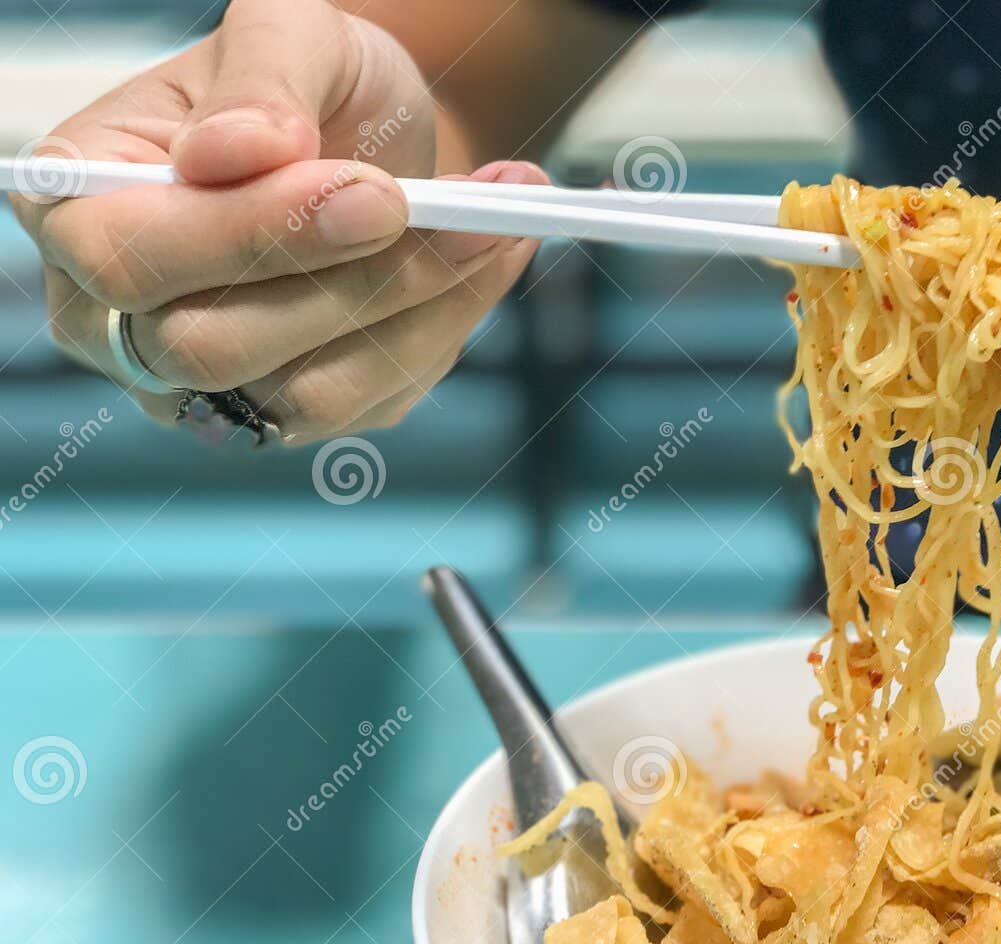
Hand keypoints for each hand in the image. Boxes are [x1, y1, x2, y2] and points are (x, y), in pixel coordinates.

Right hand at [10, 0, 541, 443]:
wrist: (370, 136)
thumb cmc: (305, 85)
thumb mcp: (289, 33)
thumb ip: (260, 80)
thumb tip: (235, 153)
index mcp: (74, 204)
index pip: (126, 261)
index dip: (250, 236)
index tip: (370, 191)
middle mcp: (117, 318)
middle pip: (211, 350)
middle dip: (348, 281)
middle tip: (448, 210)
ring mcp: (204, 383)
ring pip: (306, 395)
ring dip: (416, 307)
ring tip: (489, 222)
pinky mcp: (294, 412)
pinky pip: (373, 401)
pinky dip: (446, 327)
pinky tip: (485, 256)